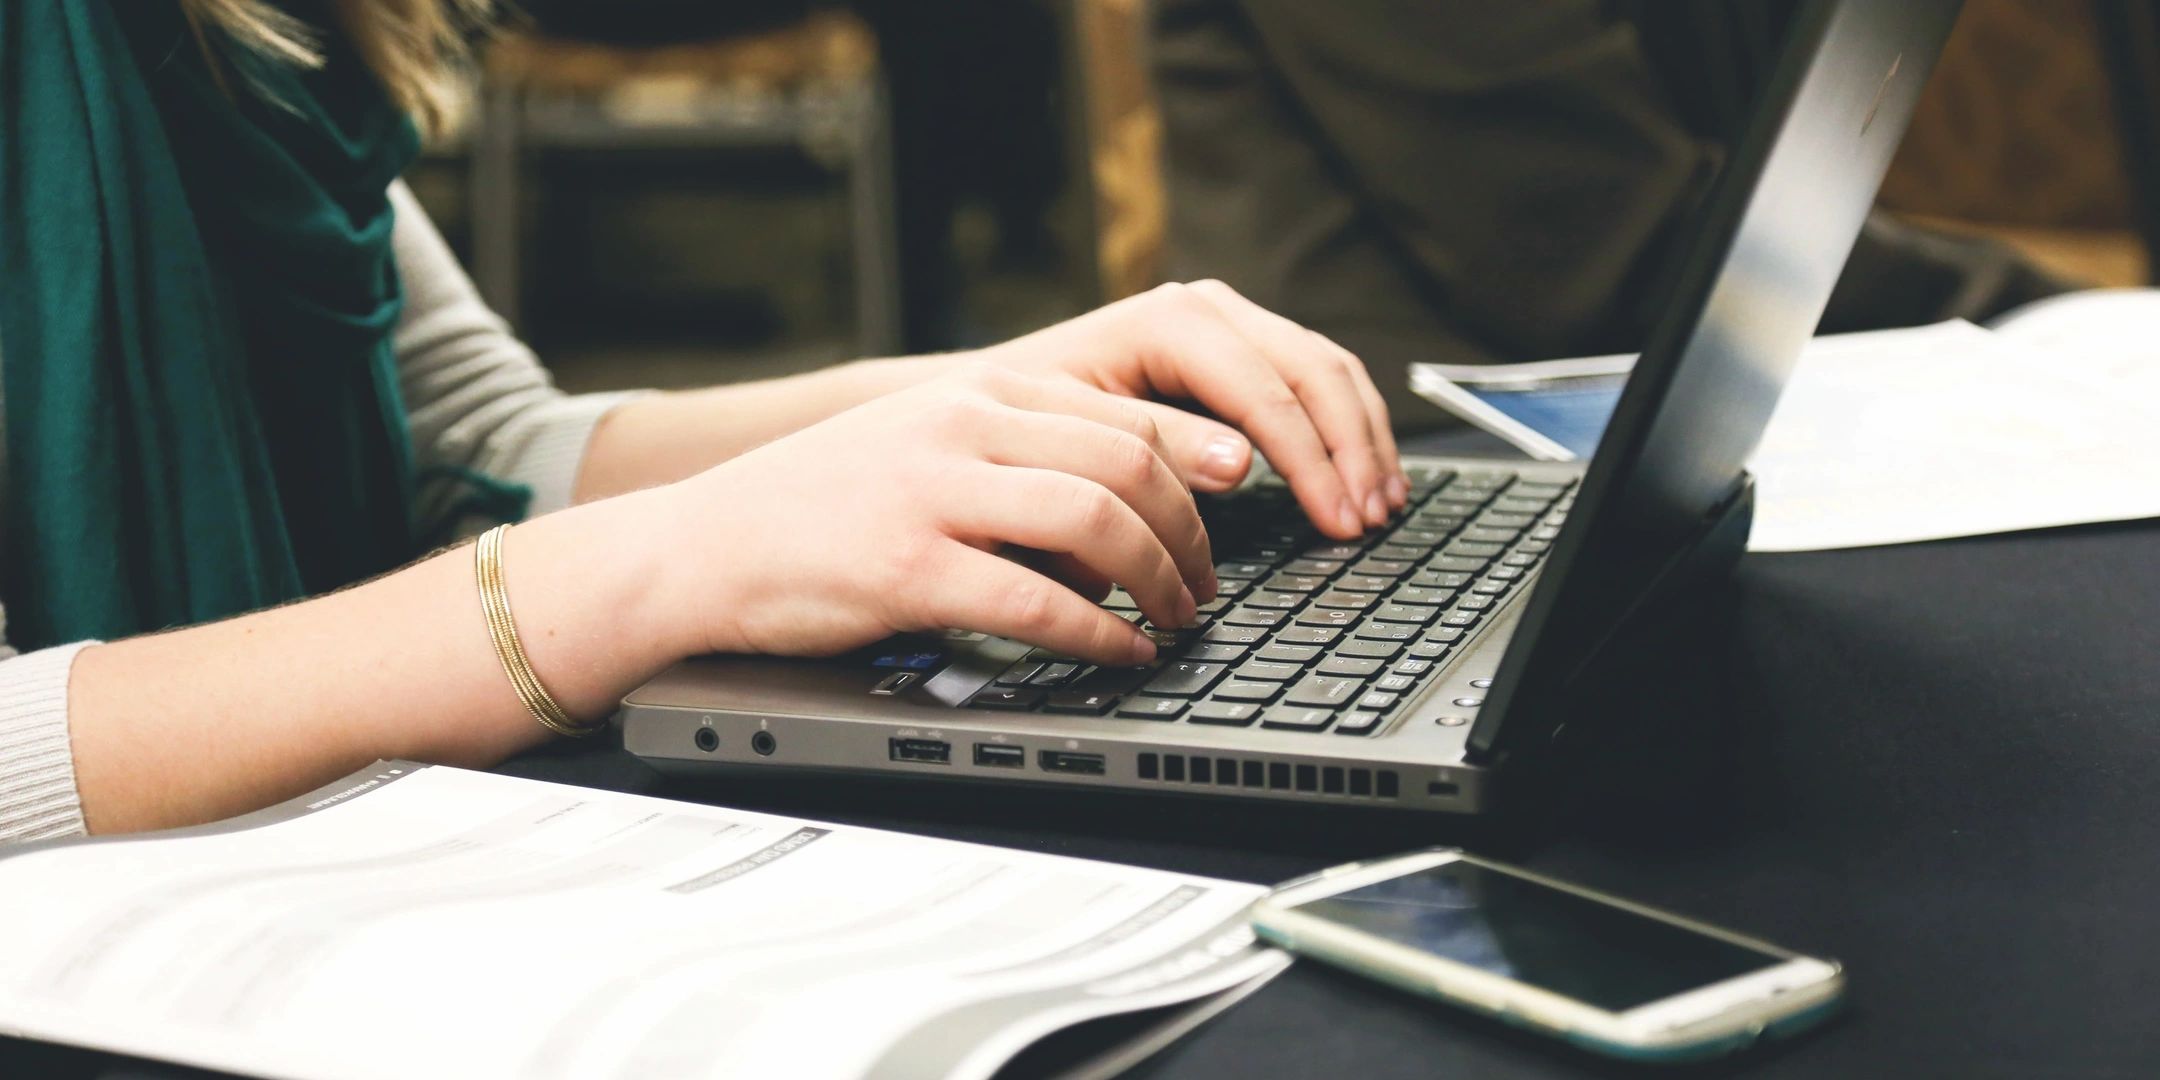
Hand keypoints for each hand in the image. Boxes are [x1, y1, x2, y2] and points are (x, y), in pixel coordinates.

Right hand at [662, 363, 1217, 664]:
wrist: (700, 546)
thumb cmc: (818, 510)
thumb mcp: (922, 447)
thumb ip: (1013, 459)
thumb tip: (1123, 514)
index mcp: (975, 393)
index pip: (1122, 415)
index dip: (1195, 468)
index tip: (1232, 509)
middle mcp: (961, 426)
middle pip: (1127, 463)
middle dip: (1190, 533)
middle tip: (1206, 586)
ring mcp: (933, 493)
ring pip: (1096, 519)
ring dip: (1158, 579)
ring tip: (1176, 620)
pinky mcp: (907, 567)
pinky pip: (1036, 600)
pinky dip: (1098, 632)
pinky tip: (1120, 652)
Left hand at [974, 280, 1405, 538]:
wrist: (987, 399)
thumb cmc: (1022, 423)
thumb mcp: (1079, 437)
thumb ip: (1159, 447)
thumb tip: (1241, 465)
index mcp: (1170, 322)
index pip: (1267, 391)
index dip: (1312, 462)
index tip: (1338, 520)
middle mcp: (1208, 310)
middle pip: (1314, 371)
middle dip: (1351, 451)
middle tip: (1369, 521)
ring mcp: (1229, 324)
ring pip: (1328, 371)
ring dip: (1363, 440)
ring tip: (1382, 505)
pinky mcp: (1238, 350)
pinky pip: (1315, 380)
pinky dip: (1347, 428)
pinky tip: (1363, 475)